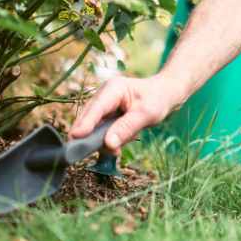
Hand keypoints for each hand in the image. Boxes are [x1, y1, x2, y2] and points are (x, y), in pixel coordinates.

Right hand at [69, 74, 185, 155]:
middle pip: (88, 119)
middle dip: (94, 137)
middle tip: (104, 152)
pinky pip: (100, 132)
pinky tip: (123, 141)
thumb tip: (108, 144)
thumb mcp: (146, 114)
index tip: (75, 138)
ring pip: (93, 128)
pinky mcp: (104, 116)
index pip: (95, 108)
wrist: (165, 94)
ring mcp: (102, 106)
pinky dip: (110, 139)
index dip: (85, 124)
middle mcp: (103, 95)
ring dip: (105, 140)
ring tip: (122, 145)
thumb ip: (127, 128)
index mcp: (113, 89)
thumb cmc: (158, 99)